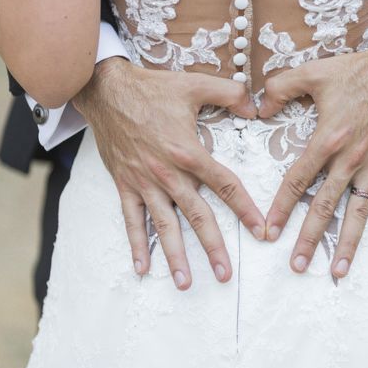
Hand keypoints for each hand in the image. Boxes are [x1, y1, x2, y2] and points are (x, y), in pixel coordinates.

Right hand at [73, 58, 265, 289]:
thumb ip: (230, 93)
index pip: (224, 186)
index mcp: (188, 152)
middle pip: (196, 215)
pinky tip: (142, 268)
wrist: (106, 91)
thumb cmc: (152, 88)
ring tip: (186, 283)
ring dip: (175, 256)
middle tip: (225, 274)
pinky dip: (136, 245)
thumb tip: (256, 107)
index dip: (245, 209)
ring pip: (164, 226)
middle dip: (213, 247)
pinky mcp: (125, 184)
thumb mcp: (195, 84)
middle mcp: (167, 173)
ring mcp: (144, 182)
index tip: (261, 231)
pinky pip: (131, 220)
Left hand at [259, 38, 367, 278]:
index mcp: (327, 139)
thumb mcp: (312, 72)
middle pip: (325, 206)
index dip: (281, 207)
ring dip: (349, 243)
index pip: (298, 180)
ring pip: (359, 211)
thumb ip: (280, 88)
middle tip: (296, 265)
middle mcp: (350, 159)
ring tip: (338, 270)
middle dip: (309, 238)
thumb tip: (257, 107)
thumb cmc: (355, 71)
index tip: (269, 231)